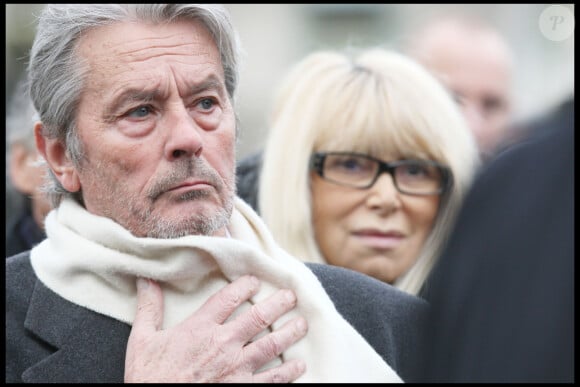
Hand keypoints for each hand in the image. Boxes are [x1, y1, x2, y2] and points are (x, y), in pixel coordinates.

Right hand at [124, 275, 307, 382]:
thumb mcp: (142, 340)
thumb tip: (146, 280)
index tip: (256, 280)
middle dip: (278, 304)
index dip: (245, 285)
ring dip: (289, 333)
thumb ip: (149, 308)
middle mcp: (223, 344)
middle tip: (291, 296)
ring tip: (302, 324)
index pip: (228, 298)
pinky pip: (272, 379)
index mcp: (200, 328)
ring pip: (271, 345)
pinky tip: (299, 364)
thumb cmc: (149, 378)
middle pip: (258, 317)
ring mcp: (236, 368)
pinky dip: (288, 371)